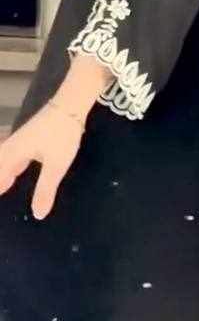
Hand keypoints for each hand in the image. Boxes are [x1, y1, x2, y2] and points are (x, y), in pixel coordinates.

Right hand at [0, 99, 85, 218]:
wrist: (69, 105)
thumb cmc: (61, 136)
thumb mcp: (55, 166)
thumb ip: (45, 190)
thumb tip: (37, 214)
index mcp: (14, 154)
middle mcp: (13, 146)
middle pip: (0, 163)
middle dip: (0, 177)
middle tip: (1, 190)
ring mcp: (21, 139)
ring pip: (6, 158)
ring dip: (4, 170)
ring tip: (5, 183)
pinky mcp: (31, 136)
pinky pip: (14, 153)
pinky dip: (12, 164)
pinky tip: (19, 166)